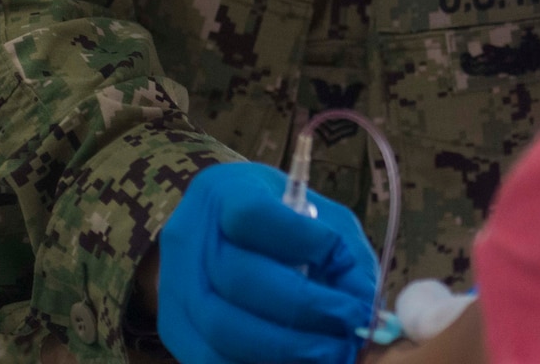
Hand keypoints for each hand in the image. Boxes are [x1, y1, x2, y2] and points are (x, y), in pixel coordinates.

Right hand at [158, 162, 378, 363]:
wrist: (222, 238)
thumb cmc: (281, 222)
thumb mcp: (316, 216)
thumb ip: (344, 253)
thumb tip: (365, 305)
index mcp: (223, 193)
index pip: (251, 215)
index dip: (300, 239)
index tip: (340, 258)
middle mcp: (189, 239)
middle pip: (238, 278)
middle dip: (303, 307)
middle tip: (350, 324)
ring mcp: (174, 288)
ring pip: (222, 328)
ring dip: (286, 348)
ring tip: (333, 352)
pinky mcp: (176, 331)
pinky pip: (213, 360)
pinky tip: (301, 362)